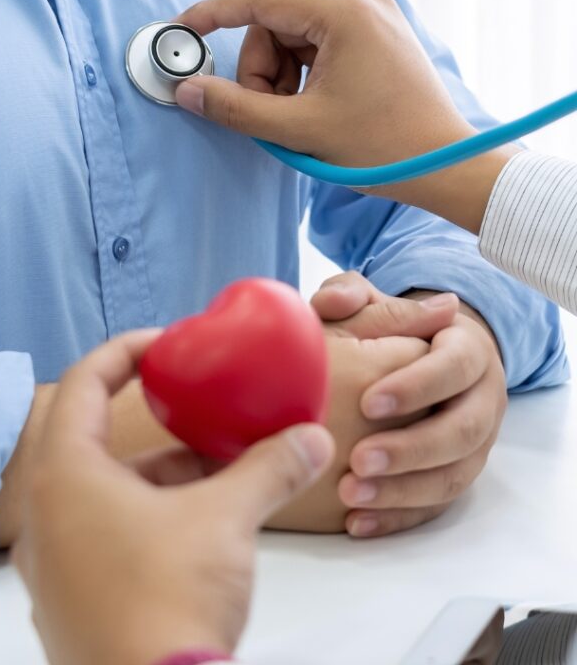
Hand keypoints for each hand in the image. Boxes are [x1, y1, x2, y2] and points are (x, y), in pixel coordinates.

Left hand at [12, 330, 334, 664]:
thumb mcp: (225, 522)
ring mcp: (50, 563)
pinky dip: (142, 516)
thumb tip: (311, 439)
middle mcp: (44, 512)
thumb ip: (268, 470)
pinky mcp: (67, 602)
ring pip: (99, 491)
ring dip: (153, 474)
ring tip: (212, 470)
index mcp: (64, 474)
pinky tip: (193, 528)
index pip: (83, 381)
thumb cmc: (167, 602)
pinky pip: (99, 535)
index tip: (167, 344)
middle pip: (90, 437)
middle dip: (150, 421)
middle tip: (194, 408)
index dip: (125, 350)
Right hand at [174, 0, 472, 163]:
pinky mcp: (376, 35)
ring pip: (292, 40)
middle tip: (271, 114)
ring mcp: (371, 17)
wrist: (448, 167)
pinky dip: (302, 78)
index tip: (182, 28)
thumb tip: (187, 91)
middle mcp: (360, 3)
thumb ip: (235, 108)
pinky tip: (316, 108)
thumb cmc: (385, 147)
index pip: (258, 1)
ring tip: (300, 118)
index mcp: (344, 13)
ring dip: (281, 80)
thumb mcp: (299, 129)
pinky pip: (316, 47)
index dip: (213, 15)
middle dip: (261, 73)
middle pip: (274, 27)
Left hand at [314, 273, 506, 537]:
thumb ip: (349, 295)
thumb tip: (336, 301)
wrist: (415, 357)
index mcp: (466, 350)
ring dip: (403, 491)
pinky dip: (397, 517)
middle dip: (411, 448)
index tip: (368, 402)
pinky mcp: (455, 475)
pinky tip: (357, 522)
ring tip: (350, 496)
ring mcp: (474, 444)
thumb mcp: (370, 303)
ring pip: (454, 477)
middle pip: (462, 431)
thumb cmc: (386, 327)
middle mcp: (480, 399)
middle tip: (358, 460)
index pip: (453, 368)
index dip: (415, 386)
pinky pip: (435, 506)